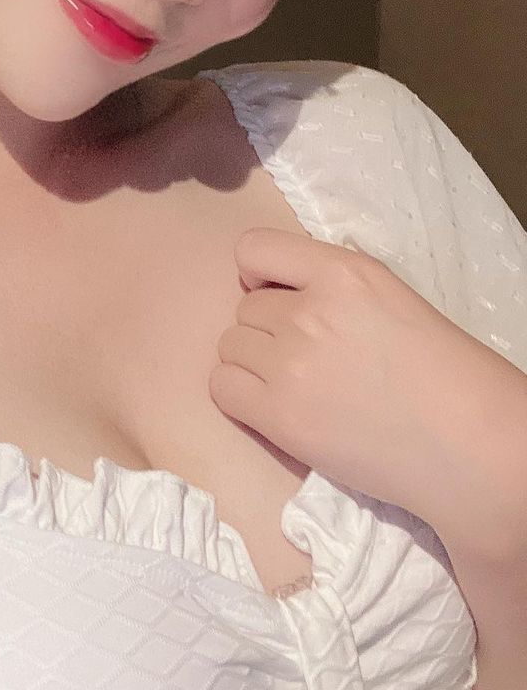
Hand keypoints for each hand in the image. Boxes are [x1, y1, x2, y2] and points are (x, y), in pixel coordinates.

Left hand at [209, 227, 526, 539]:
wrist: (467, 441)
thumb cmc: (438, 371)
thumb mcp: (387, 295)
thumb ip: (327, 283)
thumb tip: (269, 285)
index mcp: (343, 272)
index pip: (253, 248)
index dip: (259, 275)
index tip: (278, 295)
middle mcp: (310, 311)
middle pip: (245, 307)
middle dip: (268, 329)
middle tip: (311, 357)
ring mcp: (290, 363)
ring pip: (230, 345)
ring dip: (254, 362)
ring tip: (299, 384)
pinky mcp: (280, 415)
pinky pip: (222, 386)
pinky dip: (240, 395)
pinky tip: (275, 406)